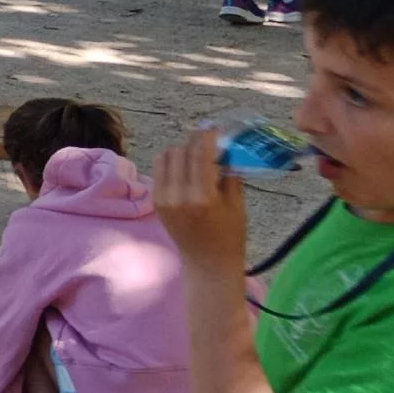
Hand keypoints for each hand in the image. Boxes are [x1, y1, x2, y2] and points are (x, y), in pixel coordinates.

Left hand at [151, 126, 248, 279]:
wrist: (207, 264)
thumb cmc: (230, 235)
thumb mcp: (237, 203)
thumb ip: (229, 173)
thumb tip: (224, 147)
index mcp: (202, 197)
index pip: (199, 154)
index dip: (206, 136)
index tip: (214, 128)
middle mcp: (178, 196)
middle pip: (180, 151)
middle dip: (195, 142)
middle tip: (209, 141)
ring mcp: (163, 199)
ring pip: (166, 157)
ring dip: (181, 150)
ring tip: (197, 155)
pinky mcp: (156, 202)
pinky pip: (159, 170)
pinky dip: (171, 162)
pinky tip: (186, 167)